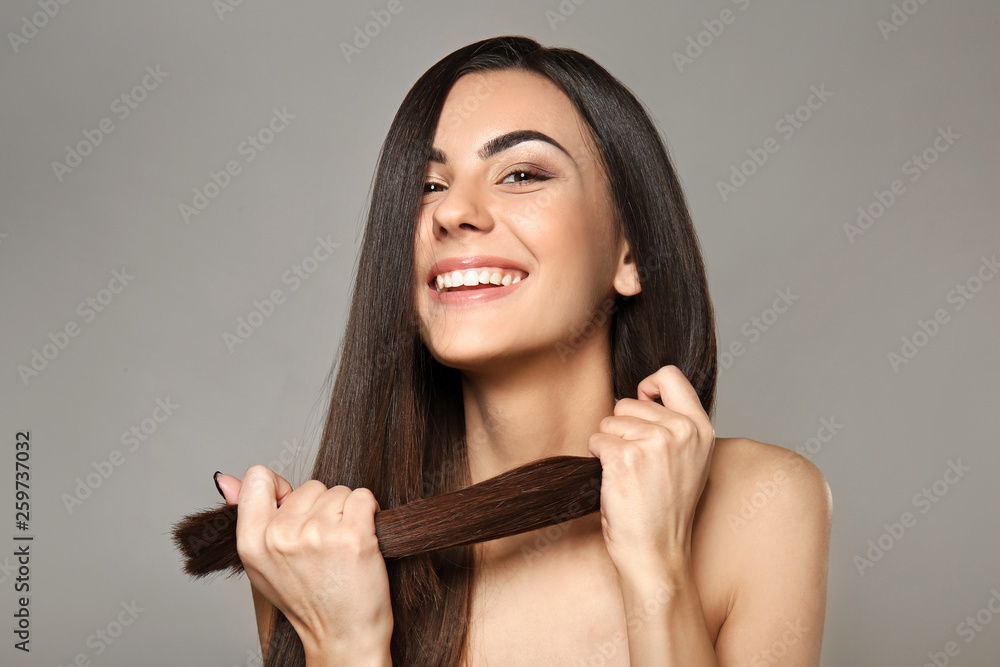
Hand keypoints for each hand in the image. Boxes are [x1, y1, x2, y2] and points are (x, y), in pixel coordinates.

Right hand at [215, 468, 392, 660]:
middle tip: (322, 546)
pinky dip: (369, 511)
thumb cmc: (306, 599)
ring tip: (340, 548)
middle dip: (321, 508)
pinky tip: (362, 537)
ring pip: (339, 491)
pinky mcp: (352, 535)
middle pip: (309, 486)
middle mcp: (280, 536)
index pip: (258, 477)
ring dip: (346, 513)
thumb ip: (245, 515)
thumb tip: (224, 479)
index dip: (282, 489)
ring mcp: (317, 534)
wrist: (342, 636)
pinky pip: (363, 496)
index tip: (294, 511)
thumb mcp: (261, 562)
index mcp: (251, 541)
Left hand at [587, 365, 715, 578]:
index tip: (642, 407)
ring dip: (609, 445)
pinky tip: (615, 481)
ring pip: (609, 421)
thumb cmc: (665, 509)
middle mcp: (682, 430)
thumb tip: (645, 394)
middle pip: (628, 401)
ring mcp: (655, 442)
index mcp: (701, 428)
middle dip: (622, 427)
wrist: (656, 552)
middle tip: (637, 464)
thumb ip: (675, 424)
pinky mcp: (626, 457)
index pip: (670, 375)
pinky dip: (597, 458)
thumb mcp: (689, 459)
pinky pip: (596, 440)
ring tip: (629, 475)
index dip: (647, 387)